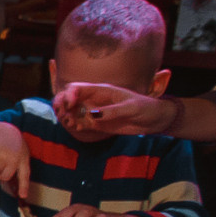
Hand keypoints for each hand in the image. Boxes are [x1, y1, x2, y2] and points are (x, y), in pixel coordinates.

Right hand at [0, 123, 32, 199]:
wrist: (5, 131)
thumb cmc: (15, 146)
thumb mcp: (22, 154)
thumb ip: (20, 168)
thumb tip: (12, 184)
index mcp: (23, 160)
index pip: (24, 175)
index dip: (24, 187)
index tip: (23, 196)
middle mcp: (14, 158)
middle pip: (4, 176)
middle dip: (2, 174)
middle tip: (3, 166)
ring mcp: (3, 155)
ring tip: (1, 155)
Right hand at [51, 83, 174, 137]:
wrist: (154, 120)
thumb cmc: (145, 108)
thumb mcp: (131, 108)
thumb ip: (112, 111)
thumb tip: (92, 115)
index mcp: (101, 90)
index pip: (77, 87)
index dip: (68, 94)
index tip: (69, 105)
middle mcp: (94, 99)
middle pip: (69, 98)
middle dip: (61, 104)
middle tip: (63, 115)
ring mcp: (94, 111)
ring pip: (72, 111)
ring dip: (67, 117)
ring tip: (72, 124)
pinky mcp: (96, 124)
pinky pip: (79, 123)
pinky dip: (75, 126)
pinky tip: (79, 128)